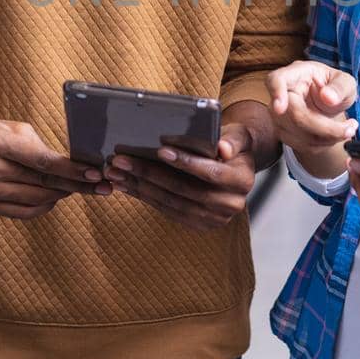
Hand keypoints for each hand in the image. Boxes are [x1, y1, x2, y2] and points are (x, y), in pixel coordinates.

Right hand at [0, 111, 112, 217]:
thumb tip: (73, 167)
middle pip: (43, 183)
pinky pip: (24, 212)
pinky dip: (45, 205)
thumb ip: (40, 148)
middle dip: (76, 185)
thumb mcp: (13, 128)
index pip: (43, 161)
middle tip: (102, 185)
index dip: (72, 170)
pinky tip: (55, 197)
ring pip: (37, 200)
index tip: (96, 173)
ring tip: (79, 188)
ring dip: (62, 195)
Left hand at [102, 121, 256, 230]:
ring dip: (141, 187)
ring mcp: (214, 218)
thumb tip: (223, 148)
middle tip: (122, 161)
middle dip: (151, 175)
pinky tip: (126, 184)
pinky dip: (145, 197)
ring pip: (172, 203)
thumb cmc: (231, 143)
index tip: (161, 150)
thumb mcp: (238, 135)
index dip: (186, 162)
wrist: (235, 165)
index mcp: (242, 181)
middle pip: (185, 191)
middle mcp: (231, 204)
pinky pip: (167, 210)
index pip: (211, 173)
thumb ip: (232, 139)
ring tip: (116, 172)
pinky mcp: (198, 223)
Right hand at [265, 59, 357, 152]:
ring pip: (297, 134)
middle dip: (324, 127)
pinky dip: (322, 145)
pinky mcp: (284, 132)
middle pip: (293, 114)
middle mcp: (284, 94)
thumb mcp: (346, 82)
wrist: (332, 105)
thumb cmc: (336, 88)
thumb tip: (328, 96)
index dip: (276, 92)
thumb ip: (340, 87)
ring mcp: (280, 115)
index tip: (280, 108)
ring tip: (346, 130)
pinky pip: (301, 144)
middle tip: (349, 129)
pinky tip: (333, 135)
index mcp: (296, 74)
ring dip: (327, 138)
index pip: (276, 80)